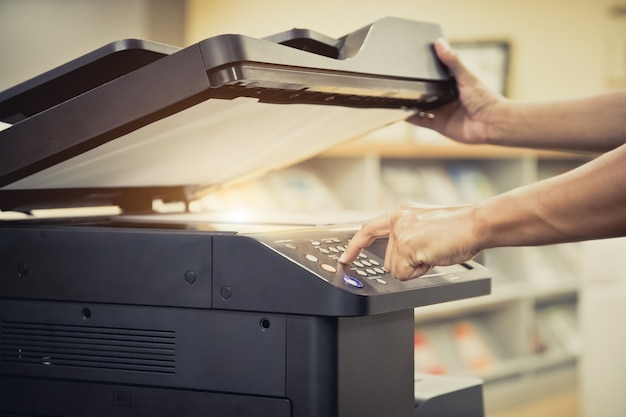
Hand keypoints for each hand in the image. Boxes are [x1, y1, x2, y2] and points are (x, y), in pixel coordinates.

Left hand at [339, 203, 481, 279]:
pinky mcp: (406, 245)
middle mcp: (398, 220)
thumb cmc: (461, 228)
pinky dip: (420, 272)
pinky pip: (404, 274)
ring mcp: (400, 233)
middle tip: (430, 252)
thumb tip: (404, 258)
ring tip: (435, 252)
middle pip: (388, 260)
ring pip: (396, 269)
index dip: (355, 245)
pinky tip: (433, 256)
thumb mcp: (427, 228)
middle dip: (408, 264)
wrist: (476, 224)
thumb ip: (410, 237)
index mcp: (403, 213)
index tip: (345, 258)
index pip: (369, 229)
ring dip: (416, 268)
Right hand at [406, 38, 504, 144]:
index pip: (436, 76)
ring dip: (411, 103)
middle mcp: (447, 98)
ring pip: (421, 107)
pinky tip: (402, 113)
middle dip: (415, 89)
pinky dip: (411, 118)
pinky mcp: (439, 125)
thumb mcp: (466, 76)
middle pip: (427, 92)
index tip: (412, 65)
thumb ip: (452, 61)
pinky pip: (422, 121)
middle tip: (401, 81)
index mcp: (454, 85)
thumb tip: (439, 43)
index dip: (425, 72)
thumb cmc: (485, 99)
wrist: (490, 123)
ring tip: (397, 96)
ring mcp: (442, 112)